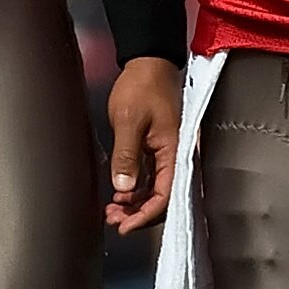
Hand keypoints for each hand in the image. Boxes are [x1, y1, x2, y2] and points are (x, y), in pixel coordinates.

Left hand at [105, 56, 179, 232]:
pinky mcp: (160, 150)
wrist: (149, 62)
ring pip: (156, 190)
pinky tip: (120, 193)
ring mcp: (169, 154)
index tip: (124, 226)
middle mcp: (177, 157)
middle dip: (138, 214)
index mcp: (175, 152)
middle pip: (163, 199)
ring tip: (111, 209)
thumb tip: (123, 189)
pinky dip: (136, 189)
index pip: (165, 196)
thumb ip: (127, 155)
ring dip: (135, 204)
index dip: (145, 216)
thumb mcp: (129, 120)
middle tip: (113, 219)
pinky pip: (152, 178)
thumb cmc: (141, 87)